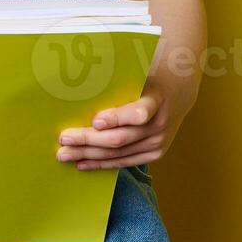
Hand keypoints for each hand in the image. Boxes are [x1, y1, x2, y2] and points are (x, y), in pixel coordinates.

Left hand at [55, 80, 179, 170]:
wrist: (176, 95)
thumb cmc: (147, 83)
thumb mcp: (139, 78)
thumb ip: (117, 87)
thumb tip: (79, 94)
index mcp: (156, 99)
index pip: (139, 112)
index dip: (117, 118)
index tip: (95, 120)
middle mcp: (159, 124)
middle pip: (120, 138)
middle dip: (89, 140)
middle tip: (65, 138)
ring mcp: (158, 142)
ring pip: (118, 153)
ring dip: (89, 155)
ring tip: (65, 154)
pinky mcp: (154, 154)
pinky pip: (124, 162)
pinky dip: (101, 164)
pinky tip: (82, 163)